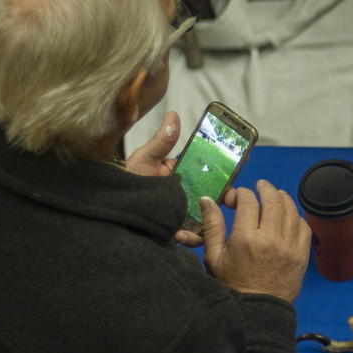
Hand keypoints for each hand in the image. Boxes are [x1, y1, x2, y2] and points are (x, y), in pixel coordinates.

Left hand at [122, 111, 236, 246]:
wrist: (110, 212)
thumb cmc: (126, 182)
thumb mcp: (144, 160)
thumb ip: (162, 141)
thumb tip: (173, 115)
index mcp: (184, 174)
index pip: (212, 167)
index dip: (229, 164)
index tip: (242, 159)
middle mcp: (188, 194)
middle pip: (216, 193)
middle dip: (229, 195)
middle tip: (232, 196)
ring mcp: (184, 213)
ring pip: (210, 216)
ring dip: (213, 218)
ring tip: (207, 217)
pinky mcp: (177, 230)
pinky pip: (192, 236)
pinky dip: (191, 236)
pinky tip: (180, 232)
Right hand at [201, 180, 311, 302]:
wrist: (256, 311)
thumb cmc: (231, 284)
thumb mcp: (214, 257)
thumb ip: (212, 226)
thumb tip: (207, 199)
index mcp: (246, 239)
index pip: (248, 202)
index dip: (241, 193)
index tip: (236, 197)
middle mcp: (270, 239)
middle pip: (273, 200)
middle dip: (265, 188)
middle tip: (260, 186)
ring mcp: (289, 247)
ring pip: (291, 210)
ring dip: (283, 198)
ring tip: (275, 195)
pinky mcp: (302, 255)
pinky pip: (304, 227)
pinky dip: (297, 216)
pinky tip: (289, 215)